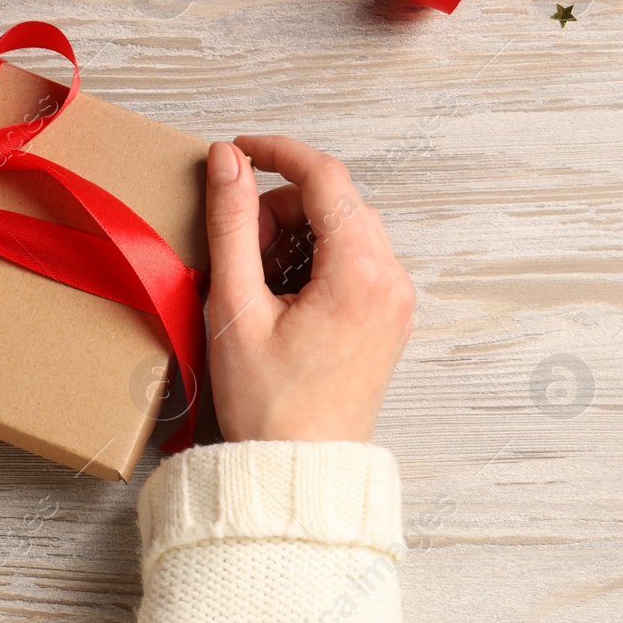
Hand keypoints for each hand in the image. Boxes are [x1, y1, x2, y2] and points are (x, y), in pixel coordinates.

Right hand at [203, 136, 413, 443]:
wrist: (297, 472)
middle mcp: (392, 280)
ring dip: (292, 233)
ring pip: (342, 228)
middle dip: (278, 206)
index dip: (276, 152)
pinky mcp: (385, 318)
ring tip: (252, 280)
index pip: (325, 176)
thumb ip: (230, 224)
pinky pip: (351, 260)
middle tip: (235, 245)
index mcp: (362, 273)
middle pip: (334, 201)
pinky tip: (275, 294)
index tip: (236, 151)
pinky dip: (310, 259)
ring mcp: (395, 301)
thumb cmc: (268, 404)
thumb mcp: (235, 306)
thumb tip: (227, 161)